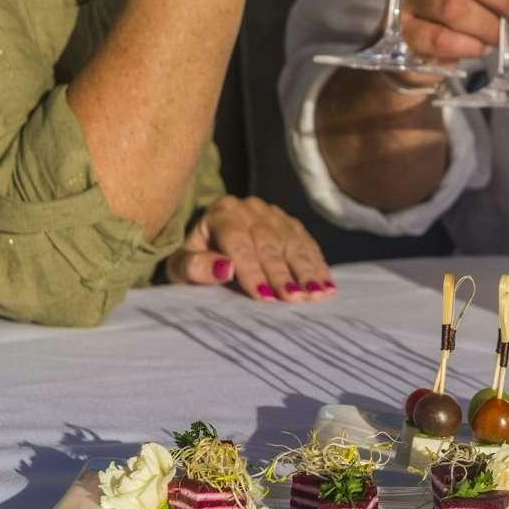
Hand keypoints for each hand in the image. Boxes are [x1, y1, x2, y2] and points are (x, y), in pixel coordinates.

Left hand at [165, 196, 336, 302]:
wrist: (206, 242)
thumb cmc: (193, 261)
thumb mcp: (181, 267)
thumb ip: (197, 267)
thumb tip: (225, 268)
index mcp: (222, 213)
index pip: (239, 241)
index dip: (252, 270)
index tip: (264, 297)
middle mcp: (250, 208)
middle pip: (269, 241)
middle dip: (283, 273)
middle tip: (296, 299)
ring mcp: (273, 213)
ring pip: (293, 241)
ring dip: (307, 270)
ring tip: (317, 294)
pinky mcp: (290, 223)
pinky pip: (307, 243)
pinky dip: (317, 265)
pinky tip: (326, 286)